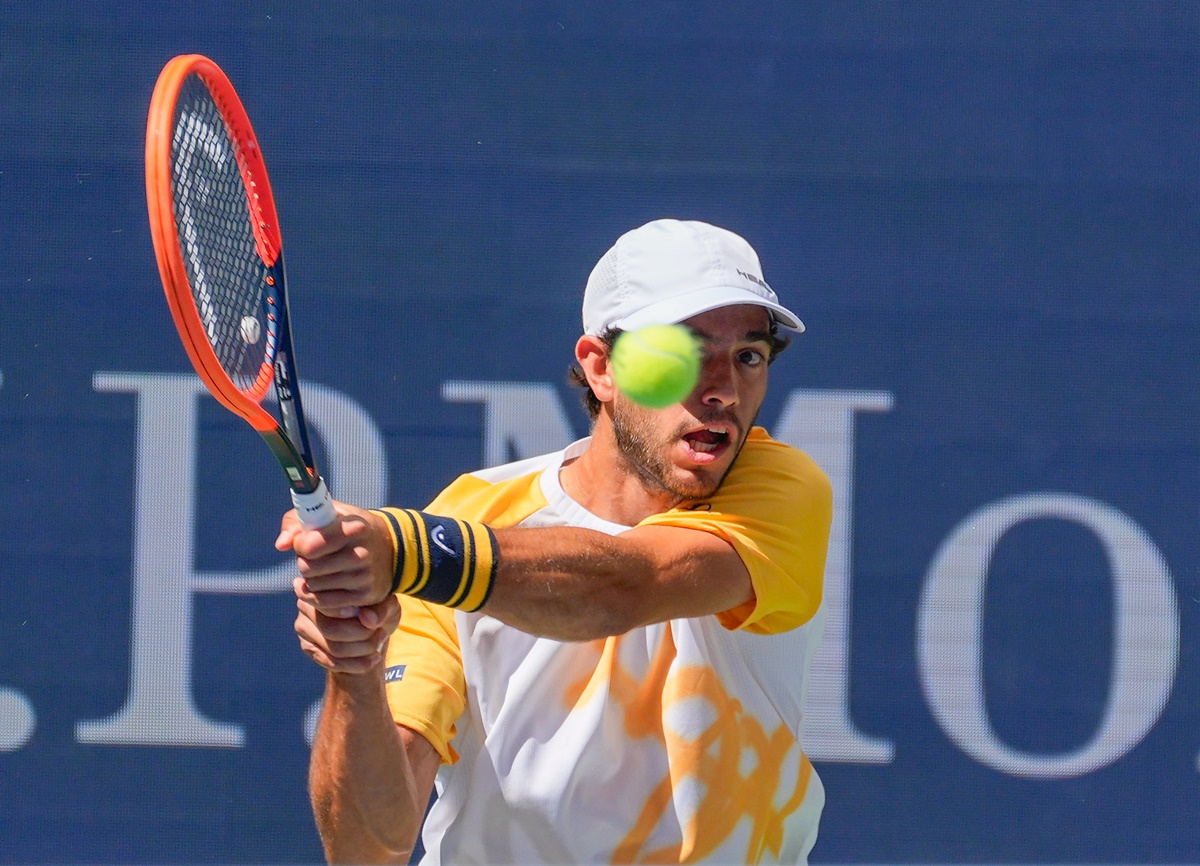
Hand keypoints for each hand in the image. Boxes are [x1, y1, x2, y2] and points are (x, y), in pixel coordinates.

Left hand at [276, 502, 395, 613]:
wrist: (391, 549)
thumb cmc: (350, 528)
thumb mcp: (329, 514)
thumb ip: (297, 522)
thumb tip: (281, 545)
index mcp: (354, 528)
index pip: (309, 545)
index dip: (300, 544)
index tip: (305, 542)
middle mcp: (362, 553)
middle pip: (308, 568)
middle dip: (304, 562)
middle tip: (315, 558)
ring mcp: (365, 577)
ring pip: (314, 586)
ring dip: (310, 579)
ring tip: (321, 570)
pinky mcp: (365, 596)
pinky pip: (324, 604)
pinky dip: (315, 596)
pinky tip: (320, 586)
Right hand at [294, 594, 399, 673]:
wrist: (371, 629)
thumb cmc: (378, 610)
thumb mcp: (387, 606)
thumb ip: (381, 609)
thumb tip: (367, 619)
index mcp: (322, 585)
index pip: (333, 606)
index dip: (355, 617)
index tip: (376, 622)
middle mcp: (305, 603)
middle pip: (331, 630)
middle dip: (362, 636)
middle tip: (382, 633)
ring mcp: (303, 626)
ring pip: (333, 648)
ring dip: (362, 650)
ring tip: (380, 643)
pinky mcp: (307, 646)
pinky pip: (330, 662)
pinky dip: (356, 664)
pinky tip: (374, 659)